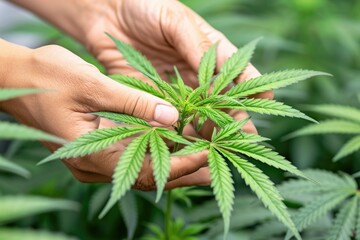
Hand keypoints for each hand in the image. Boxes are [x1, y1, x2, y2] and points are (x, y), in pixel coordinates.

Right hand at [0, 41, 209, 187]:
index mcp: (90, 155)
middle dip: (183, 170)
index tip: (208, 153)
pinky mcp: (96, 152)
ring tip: (204, 155)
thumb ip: (134, 102)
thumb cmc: (47, 78)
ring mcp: (94, 162)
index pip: (146, 172)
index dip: (180, 165)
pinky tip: (176, 143)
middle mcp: (93, 167)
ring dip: (173, 163)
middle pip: (149, 177)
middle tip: (216, 162)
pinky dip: (157, 152)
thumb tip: (172, 116)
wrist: (15, 79)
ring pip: (142, 170)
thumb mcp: (93, 84)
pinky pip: (132, 159)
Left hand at [82, 0, 273, 135]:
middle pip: (220, 104)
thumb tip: (217, 81)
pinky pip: (167, 120)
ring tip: (215, 152)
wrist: (108, 10)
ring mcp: (175, 89)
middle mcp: (197, 75)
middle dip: (233, 123)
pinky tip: (184, 147)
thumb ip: (197, 48)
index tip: (264, 106)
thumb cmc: (146, 5)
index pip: (240, 75)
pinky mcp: (152, 98)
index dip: (255, 90)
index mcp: (210, 53)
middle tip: (241, 142)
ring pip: (197, 117)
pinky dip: (176, 134)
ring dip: (206, 135)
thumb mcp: (176, 21)